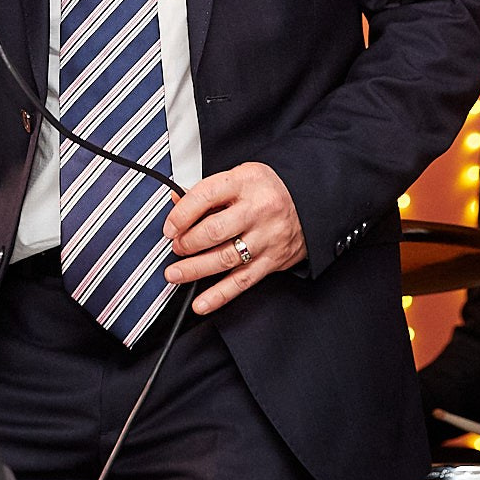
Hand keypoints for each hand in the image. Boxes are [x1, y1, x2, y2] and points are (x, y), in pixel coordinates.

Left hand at [161, 162, 306, 313]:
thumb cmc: (268, 189)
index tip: (169, 227)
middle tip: (176, 247)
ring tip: (175, 274)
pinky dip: (219, 295)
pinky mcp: (272, 261)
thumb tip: (176, 200)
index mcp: (245, 182)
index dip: (181, 214)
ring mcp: (267, 237)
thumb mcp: (240, 177)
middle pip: (214, 230)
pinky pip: (242, 281)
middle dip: (187, 243)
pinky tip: (201, 303)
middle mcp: (258, 209)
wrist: (310, 202)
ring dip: (195, 270)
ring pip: (225, 258)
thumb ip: (208, 190)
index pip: (205, 196)